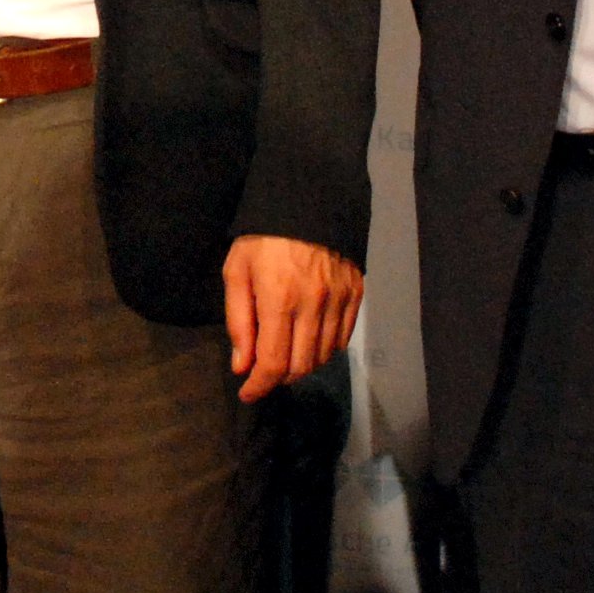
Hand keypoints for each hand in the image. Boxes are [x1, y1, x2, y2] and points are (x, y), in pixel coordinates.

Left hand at [222, 236, 362, 402]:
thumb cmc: (262, 237)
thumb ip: (239, 321)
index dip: (259, 386)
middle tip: (264, 371)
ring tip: (286, 355)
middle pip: (301, 366)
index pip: (273, 363)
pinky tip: (310, 341)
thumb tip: (242, 365)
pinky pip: (343, 338)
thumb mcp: (237, 271)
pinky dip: (326, 350)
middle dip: (279, 378)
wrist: (307, 199)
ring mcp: (339, 300)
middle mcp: (313, 305)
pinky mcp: (356, 294)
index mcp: (279, 300)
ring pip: (324, 356)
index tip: (248, 393)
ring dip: (302, 366)